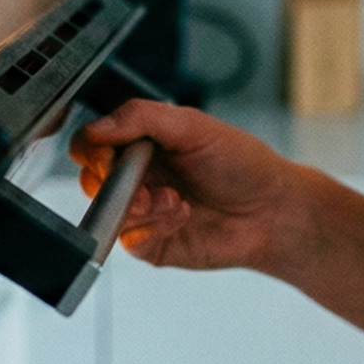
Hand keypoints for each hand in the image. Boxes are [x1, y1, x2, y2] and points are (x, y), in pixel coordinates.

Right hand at [71, 100, 308, 271]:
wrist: (272, 209)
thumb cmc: (241, 163)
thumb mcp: (192, 126)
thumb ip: (141, 119)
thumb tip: (97, 128)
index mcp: (141, 143)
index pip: (92, 144)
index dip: (92, 149)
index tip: (108, 155)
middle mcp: (138, 177)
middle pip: (91, 180)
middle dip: (112, 183)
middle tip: (141, 185)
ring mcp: (143, 212)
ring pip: (109, 213)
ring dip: (139, 206)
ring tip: (174, 200)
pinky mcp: (153, 244)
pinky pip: (130, 241)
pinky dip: (153, 227)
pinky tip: (182, 216)